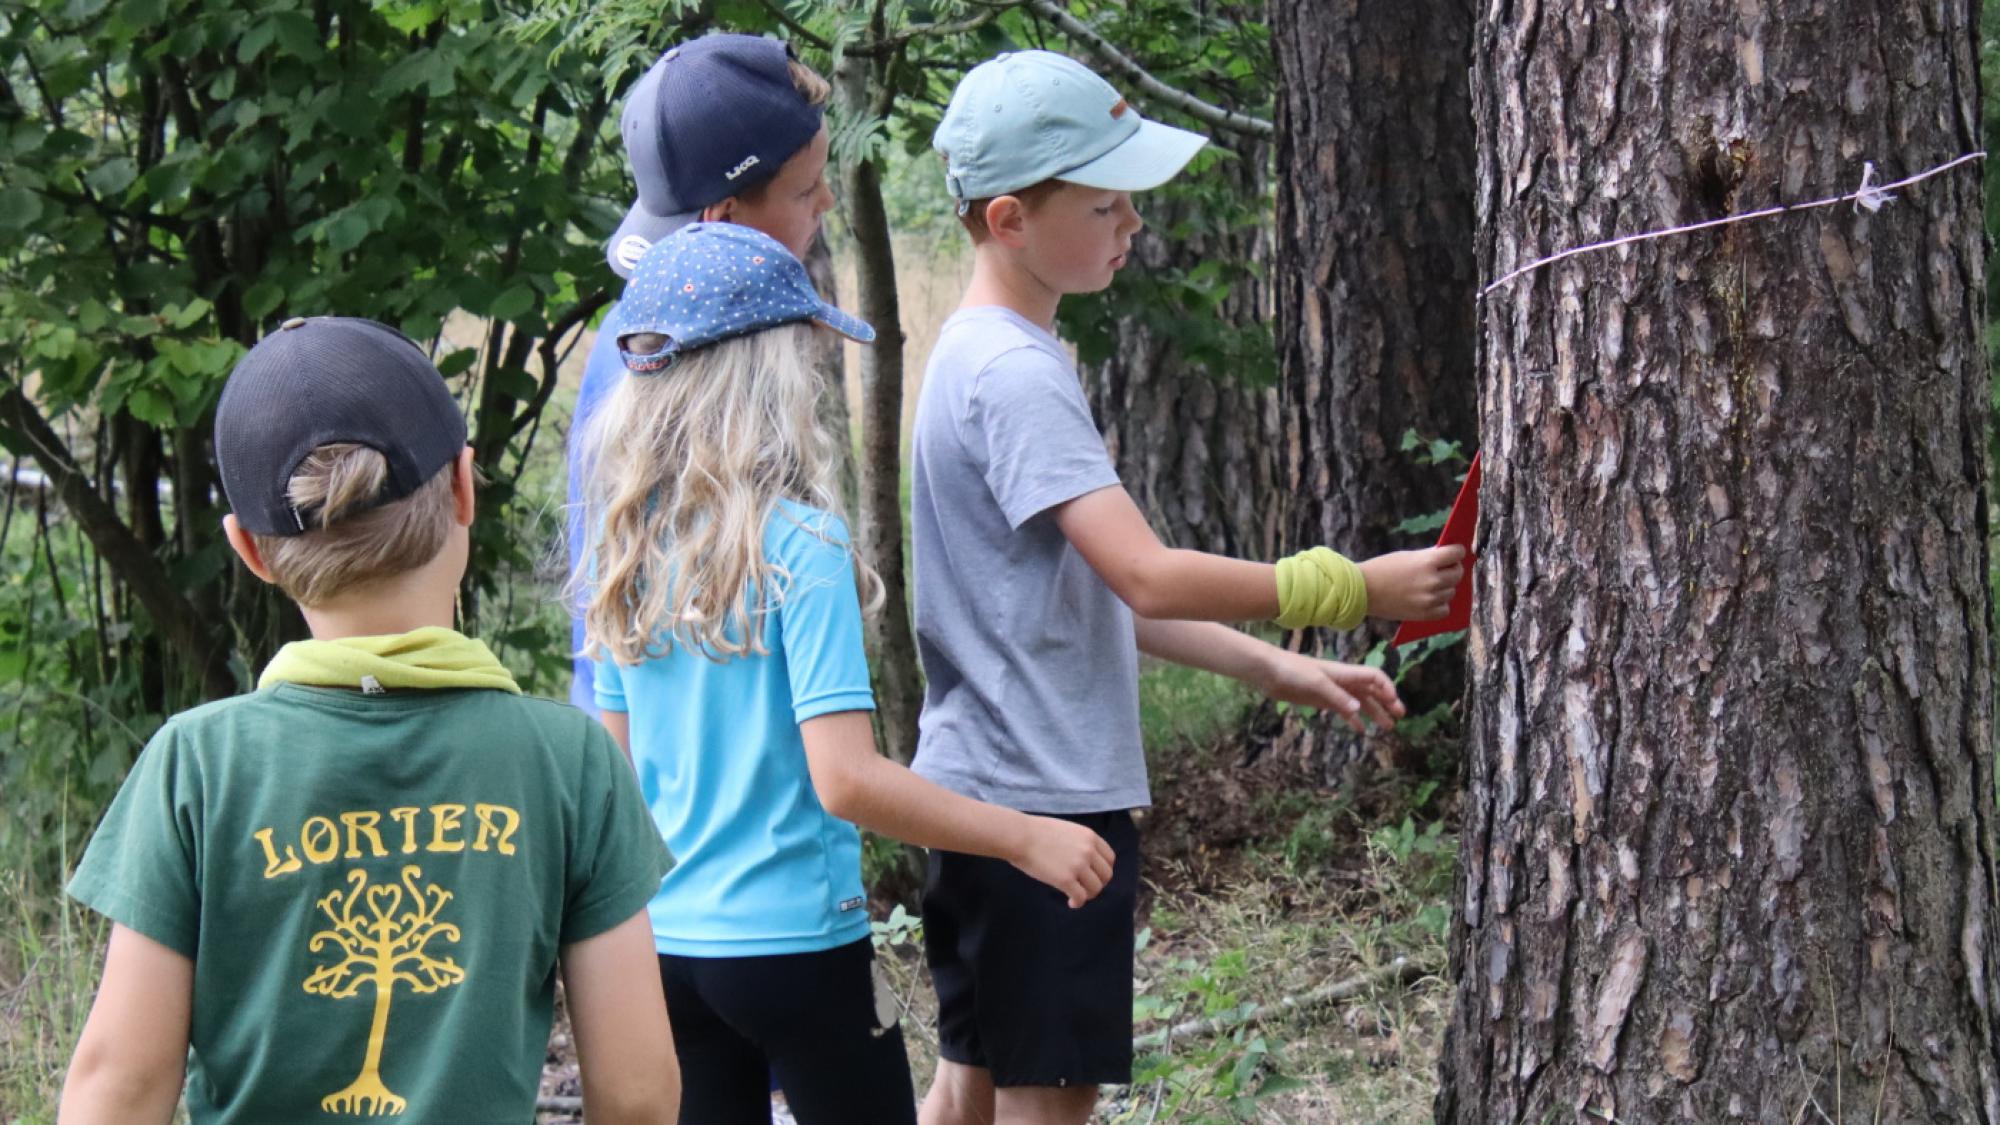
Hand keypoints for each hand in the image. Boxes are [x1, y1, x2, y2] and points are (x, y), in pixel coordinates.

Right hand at [1009, 816, 1116, 908]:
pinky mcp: (1066, 879)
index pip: (1109, 858)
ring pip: (1096, 888)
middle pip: (1106, 875)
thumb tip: (1084, 860)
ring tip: (1076, 896)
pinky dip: (1077, 902)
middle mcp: (1088, 850)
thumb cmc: (1036, 832)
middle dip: (1097, 884)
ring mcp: (1078, 865)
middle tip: (1085, 888)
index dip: (1102, 870)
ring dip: (1088, 895)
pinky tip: (1071, 902)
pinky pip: (1081, 897)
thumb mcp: (1066, 830)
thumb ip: (1079, 843)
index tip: (1093, 876)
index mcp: (1089, 836)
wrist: (1019, 836)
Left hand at [1259, 650, 1404, 733]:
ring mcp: (1333, 691)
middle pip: (1371, 691)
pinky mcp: (1322, 700)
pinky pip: (1344, 710)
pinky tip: (1360, 730)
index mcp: (1345, 673)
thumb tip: (1358, 710)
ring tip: (1388, 727)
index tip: (1394, 704)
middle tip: (1400, 717)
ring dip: (1374, 712)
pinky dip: (1354, 719)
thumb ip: (1336, 696)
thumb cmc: (1292, 670)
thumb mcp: (1316, 683)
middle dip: (1387, 702)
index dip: (1387, 688)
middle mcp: (1343, 681)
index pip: (1374, 677)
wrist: (1269, 672)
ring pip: (1360, 702)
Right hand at [1357, 545, 1466, 620]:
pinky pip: (1444, 609)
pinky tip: (1430, 600)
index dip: (1457, 551)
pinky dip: (1439, 605)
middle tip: (1445, 568)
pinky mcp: (1424, 614)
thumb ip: (1428, 557)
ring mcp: (1429, 599)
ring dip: (1444, 587)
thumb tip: (1448, 558)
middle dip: (1453, 569)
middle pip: (1457, 574)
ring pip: (1451, 592)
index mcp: (1427, 562)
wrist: (1362, 590)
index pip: (1456, 554)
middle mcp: (1432, 581)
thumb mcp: (1407, 556)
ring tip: (1431, 585)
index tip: (1455, 552)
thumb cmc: (1382, 569)